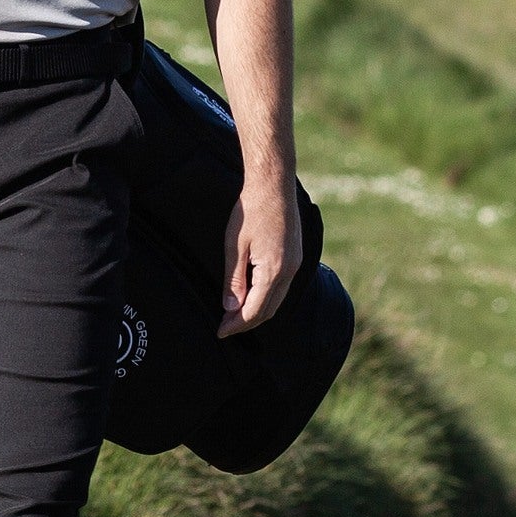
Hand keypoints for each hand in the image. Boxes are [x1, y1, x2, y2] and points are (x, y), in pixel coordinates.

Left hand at [219, 172, 302, 337]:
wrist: (274, 184)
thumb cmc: (251, 210)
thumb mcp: (234, 245)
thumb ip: (233, 280)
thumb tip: (230, 308)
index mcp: (274, 270)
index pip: (254, 310)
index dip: (236, 325)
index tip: (220, 331)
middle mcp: (289, 271)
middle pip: (268, 311)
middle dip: (246, 322)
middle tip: (224, 327)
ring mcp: (296, 264)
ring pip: (277, 301)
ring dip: (256, 312)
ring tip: (234, 315)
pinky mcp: (295, 257)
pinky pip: (282, 287)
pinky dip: (266, 298)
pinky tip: (250, 296)